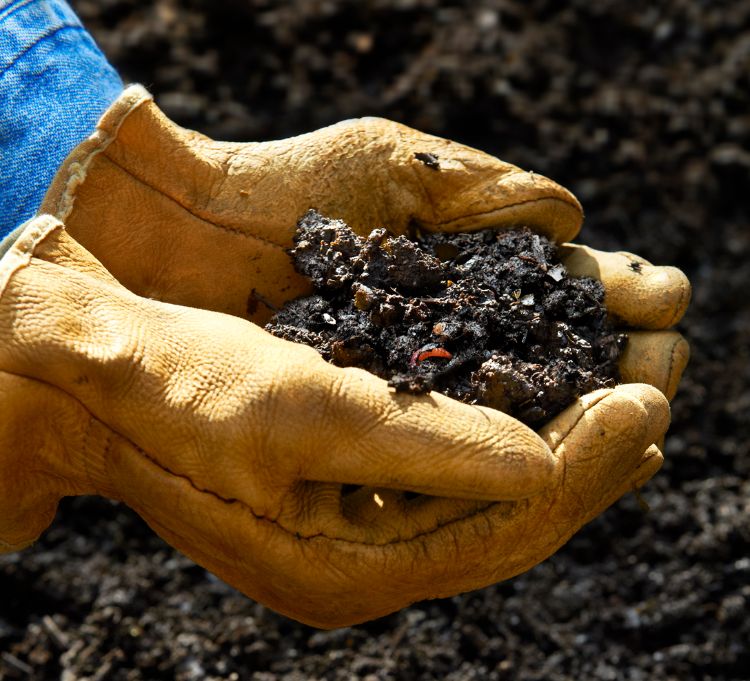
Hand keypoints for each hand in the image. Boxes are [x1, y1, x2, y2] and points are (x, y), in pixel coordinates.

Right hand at [0, 217, 679, 626]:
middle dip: (597, 457)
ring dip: (568, 449)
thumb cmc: (187, 388)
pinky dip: (516, 443)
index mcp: (348, 568)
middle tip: (666, 386)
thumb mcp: (302, 409)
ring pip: (493, 502)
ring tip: (637, 401)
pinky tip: (557, 417)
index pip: (500, 528)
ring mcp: (360, 532)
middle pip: (511, 522)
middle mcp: (364, 565)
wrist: (112, 383)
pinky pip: (460, 478)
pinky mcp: (355, 492)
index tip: (650, 400)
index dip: (584, 465)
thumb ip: (419, 445)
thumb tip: (542, 461)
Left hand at [42, 85, 687, 396]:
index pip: (567, 289)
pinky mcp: (373, 415)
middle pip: (558, 354)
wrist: (188, 232)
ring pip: (516, 406)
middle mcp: (450, 326)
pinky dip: (504, 451)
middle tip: (666, 368)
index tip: (661, 306)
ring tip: (644, 418)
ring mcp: (415, 376)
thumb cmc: (286, 184)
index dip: (621, 296)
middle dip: (621, 360)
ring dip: (582, 414)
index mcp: (468, 263)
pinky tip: (554, 459)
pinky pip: (450, 442)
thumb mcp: (398, 167)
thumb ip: (487, 192)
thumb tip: (574, 222)